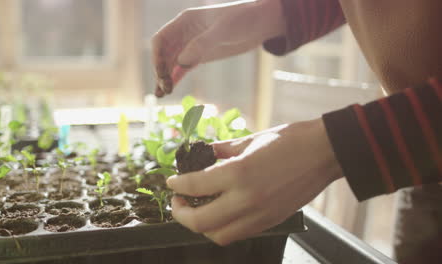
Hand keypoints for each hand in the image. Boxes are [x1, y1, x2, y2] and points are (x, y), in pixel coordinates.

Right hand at [152, 0, 284, 96]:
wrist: (261, 23)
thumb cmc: (243, 19)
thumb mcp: (223, 30)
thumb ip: (202, 44)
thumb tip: (180, 62)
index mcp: (185, 21)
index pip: (160, 39)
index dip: (156, 57)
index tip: (161, 74)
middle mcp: (184, 33)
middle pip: (163, 53)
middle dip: (161, 71)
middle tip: (166, 89)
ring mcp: (191, 46)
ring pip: (170, 63)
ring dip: (164, 78)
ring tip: (161, 95)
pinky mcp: (200, 56)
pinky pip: (182, 69)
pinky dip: (174, 79)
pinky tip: (167, 90)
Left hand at [166, 118, 342, 244]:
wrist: (325, 153)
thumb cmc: (291, 141)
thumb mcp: (250, 140)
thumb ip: (222, 151)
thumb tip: (202, 155)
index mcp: (239, 173)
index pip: (195, 185)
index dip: (177, 184)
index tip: (172, 182)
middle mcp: (247, 199)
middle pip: (200, 222)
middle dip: (180, 214)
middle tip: (177, 202)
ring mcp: (260, 215)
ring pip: (219, 236)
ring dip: (201, 226)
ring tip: (197, 210)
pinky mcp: (270, 222)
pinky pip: (238, 234)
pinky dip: (222, 228)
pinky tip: (220, 213)